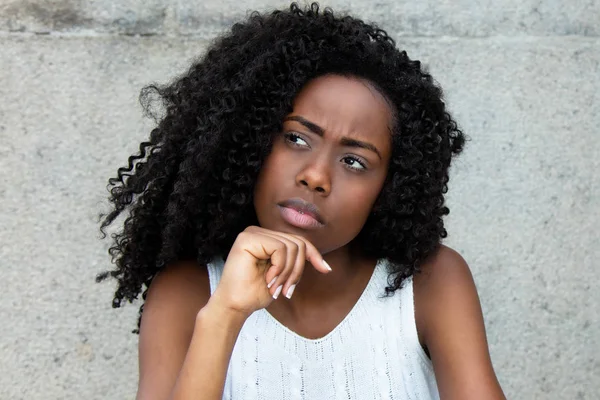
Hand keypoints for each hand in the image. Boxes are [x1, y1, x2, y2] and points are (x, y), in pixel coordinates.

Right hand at [209, 225, 331, 316]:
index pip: (298, 240)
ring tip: (277, 288)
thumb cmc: (254, 293)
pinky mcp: (248, 238)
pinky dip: (280, 268)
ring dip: (288, 273)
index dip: (314, 254)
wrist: (234, 306)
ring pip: (291, 246)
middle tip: (286, 290)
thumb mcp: (283, 275)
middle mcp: (258, 232)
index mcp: (266, 238)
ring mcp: (252, 233)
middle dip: (297, 270)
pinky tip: (269, 280)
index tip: (326, 270)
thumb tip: (324, 263)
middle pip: (298, 243)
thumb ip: (295, 262)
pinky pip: (280, 248)